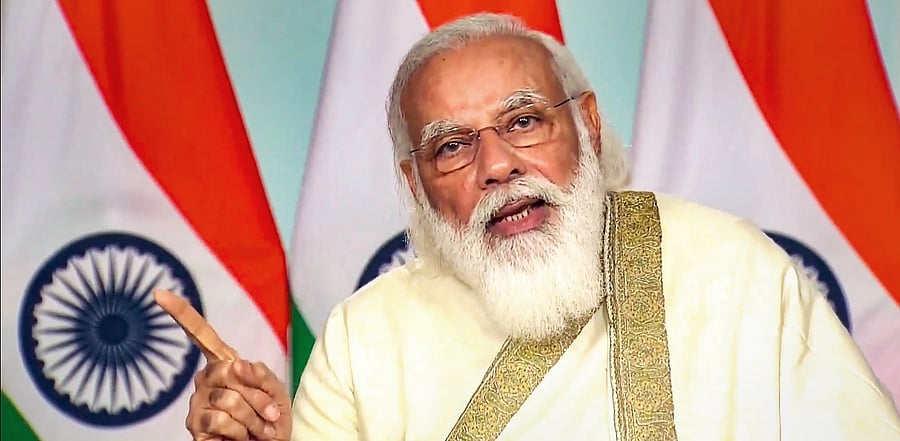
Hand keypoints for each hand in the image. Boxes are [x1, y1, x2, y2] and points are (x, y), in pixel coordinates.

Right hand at [154, 290, 292, 440]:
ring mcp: (197, 404)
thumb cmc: (272, 419)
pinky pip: (221, 421)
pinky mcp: (195, 427)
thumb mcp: (276, 390)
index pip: (200, 334)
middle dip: (258, 395)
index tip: (158, 293)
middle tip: (268, 413)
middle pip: (228, 372)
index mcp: (223, 363)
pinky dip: (242, 432)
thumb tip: (235, 364)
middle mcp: (205, 380)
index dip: (180, 313)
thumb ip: (259, 373)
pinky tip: (242, 438)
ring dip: (254, 418)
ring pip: (229, 400)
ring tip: (258, 429)